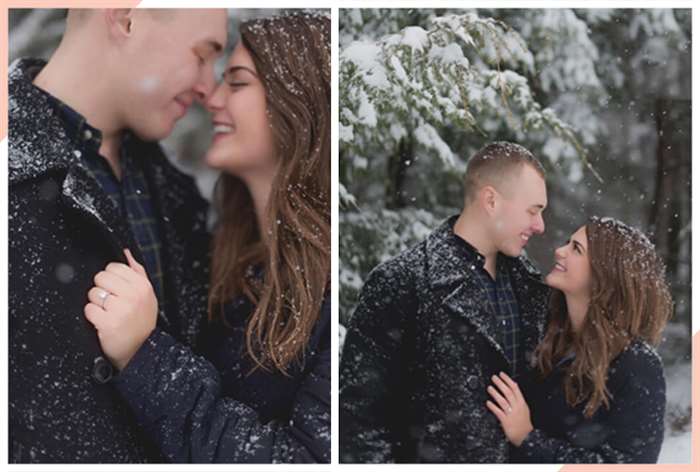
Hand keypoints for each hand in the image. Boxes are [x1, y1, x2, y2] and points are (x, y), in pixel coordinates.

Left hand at [84, 249, 157, 370]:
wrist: (141, 350)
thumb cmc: (141, 321)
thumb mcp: (147, 295)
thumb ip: (137, 271)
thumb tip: (126, 252)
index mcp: (142, 286)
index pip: (114, 267)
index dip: (111, 278)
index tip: (116, 290)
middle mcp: (133, 296)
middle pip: (101, 277)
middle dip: (102, 289)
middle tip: (111, 302)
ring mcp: (120, 309)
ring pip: (93, 293)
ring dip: (97, 304)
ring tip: (108, 313)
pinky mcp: (107, 323)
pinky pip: (89, 309)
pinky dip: (93, 316)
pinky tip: (103, 322)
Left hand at [486, 371, 532, 446]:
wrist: (527, 437)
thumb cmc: (524, 424)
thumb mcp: (524, 409)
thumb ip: (518, 399)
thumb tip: (512, 387)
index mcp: (522, 403)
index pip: (515, 388)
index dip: (507, 380)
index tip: (501, 374)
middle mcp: (517, 407)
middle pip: (508, 392)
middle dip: (500, 384)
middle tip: (493, 378)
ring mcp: (511, 414)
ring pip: (503, 401)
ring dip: (495, 393)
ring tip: (489, 387)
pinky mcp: (506, 421)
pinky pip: (498, 412)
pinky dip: (493, 407)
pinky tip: (488, 403)